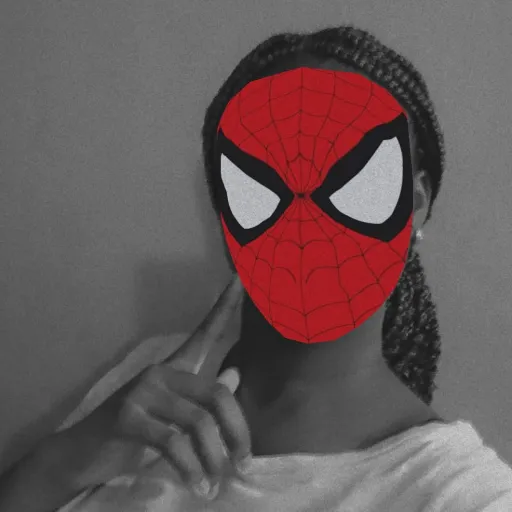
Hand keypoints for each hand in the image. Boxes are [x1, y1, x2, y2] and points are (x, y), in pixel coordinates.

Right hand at [62, 275, 249, 499]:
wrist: (85, 452)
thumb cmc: (137, 431)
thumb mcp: (177, 413)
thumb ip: (205, 396)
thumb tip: (235, 373)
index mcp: (176, 367)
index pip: (206, 330)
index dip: (226, 305)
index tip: (242, 278)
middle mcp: (162, 371)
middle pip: (217, 393)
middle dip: (237, 431)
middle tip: (244, 463)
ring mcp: (143, 392)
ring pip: (198, 422)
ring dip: (213, 459)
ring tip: (217, 482)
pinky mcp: (127, 416)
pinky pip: (172, 443)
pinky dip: (190, 469)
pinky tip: (197, 485)